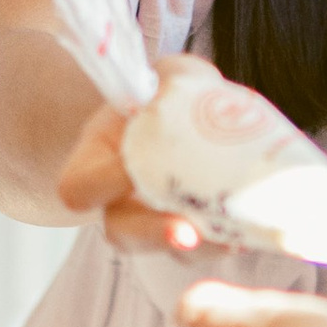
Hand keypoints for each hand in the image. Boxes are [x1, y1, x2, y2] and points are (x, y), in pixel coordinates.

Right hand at [54, 57, 229, 257]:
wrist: (190, 117)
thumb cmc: (170, 93)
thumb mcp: (170, 75)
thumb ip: (178, 80)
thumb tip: (206, 93)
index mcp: (97, 159)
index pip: (78, 187)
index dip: (99, 184)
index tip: (128, 171)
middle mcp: (119, 199)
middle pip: (121, 231)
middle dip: (154, 234)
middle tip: (188, 233)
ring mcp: (156, 221)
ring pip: (167, 249)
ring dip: (199, 249)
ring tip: (230, 240)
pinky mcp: (194, 232)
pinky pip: (205, 250)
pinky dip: (228, 243)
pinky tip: (247, 235)